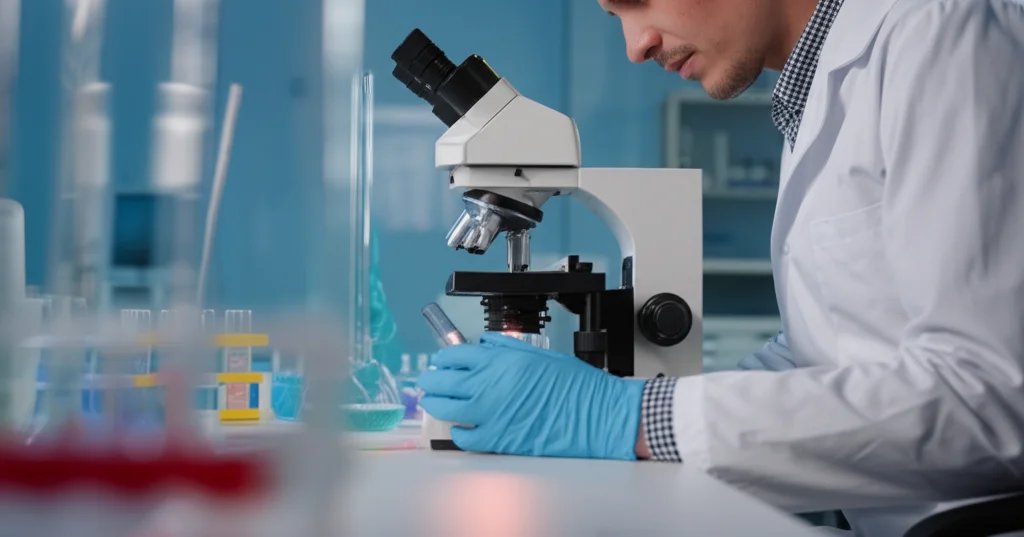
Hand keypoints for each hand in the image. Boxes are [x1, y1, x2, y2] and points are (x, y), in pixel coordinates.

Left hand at [417, 332, 645, 459]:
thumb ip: (507, 348)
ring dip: (435, 403)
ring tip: (433, 402)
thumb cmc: (576, 385)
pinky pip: (464, 437)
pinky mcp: (499, 439)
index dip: (443, 356)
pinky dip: (457, 432)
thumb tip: (484, 343)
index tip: (441, 359)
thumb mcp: (541, 355)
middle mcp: (490, 385)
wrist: (596, 416)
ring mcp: (491, 414)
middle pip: (443, 379)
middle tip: (428, 380)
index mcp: (501, 361)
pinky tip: (459, 428)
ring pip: (445, 408)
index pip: (455, 354)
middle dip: (430, 379)